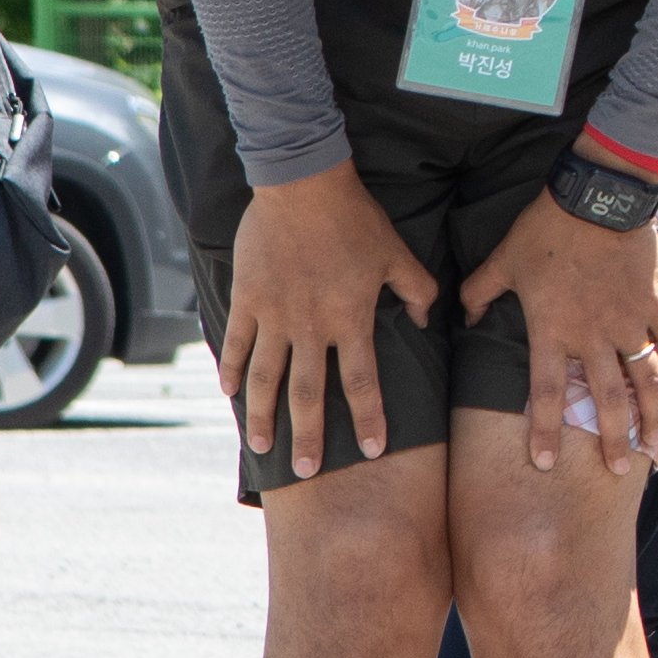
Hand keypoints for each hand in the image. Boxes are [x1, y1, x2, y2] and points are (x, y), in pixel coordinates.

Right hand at [223, 162, 435, 481]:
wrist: (303, 185)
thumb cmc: (356, 219)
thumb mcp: (398, 253)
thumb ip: (417, 289)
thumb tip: (429, 318)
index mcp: (351, 320)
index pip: (363, 382)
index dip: (369, 418)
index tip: (372, 450)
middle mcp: (311, 327)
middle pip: (308, 394)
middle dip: (309, 436)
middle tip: (307, 471)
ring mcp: (274, 316)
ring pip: (265, 378)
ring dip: (262, 415)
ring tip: (262, 446)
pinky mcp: (247, 299)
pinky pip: (235, 343)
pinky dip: (230, 369)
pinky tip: (227, 392)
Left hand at [466, 197, 657, 479]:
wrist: (596, 199)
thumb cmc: (545, 230)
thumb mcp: (502, 260)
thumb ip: (479, 293)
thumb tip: (464, 316)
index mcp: (553, 331)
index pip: (547, 394)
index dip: (546, 432)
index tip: (546, 464)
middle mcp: (594, 336)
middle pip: (610, 400)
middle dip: (616, 440)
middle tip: (620, 470)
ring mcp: (628, 321)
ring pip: (648, 380)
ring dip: (656, 415)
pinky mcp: (652, 302)